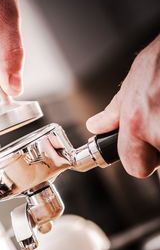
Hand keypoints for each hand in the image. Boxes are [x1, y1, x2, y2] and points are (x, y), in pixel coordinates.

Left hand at [86, 35, 159, 177]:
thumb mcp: (134, 82)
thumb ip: (115, 111)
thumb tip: (97, 126)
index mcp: (137, 122)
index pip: (136, 167)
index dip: (139, 157)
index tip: (142, 148)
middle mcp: (159, 131)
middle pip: (159, 161)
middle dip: (158, 145)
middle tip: (158, 118)